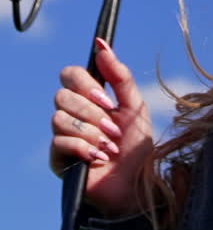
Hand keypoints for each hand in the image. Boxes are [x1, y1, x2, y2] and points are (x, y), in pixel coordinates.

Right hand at [50, 37, 153, 216]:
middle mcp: (73, 114)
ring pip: (60, 119)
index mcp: (89, 98)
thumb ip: (119, 76)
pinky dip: (84, 148)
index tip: (108, 101)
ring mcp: (64, 136)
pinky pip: (59, 142)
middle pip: (62, 95)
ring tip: (110, 146)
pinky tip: (99, 157)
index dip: (86, 84)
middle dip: (92, 112)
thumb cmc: (137, 146)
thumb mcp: (135, 106)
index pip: (69, 74)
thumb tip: (101, 45)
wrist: (137, 184)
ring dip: (91, 132)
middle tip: (113, 128)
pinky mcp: (59, 159)